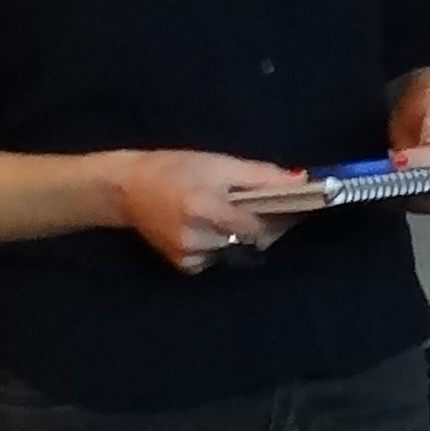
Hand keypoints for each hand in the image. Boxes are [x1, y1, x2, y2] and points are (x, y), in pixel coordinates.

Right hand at [112, 148, 313, 272]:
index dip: (279, 217)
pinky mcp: (184, 266)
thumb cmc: (175, 169)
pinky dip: (224, 244)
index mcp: (203, 208)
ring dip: (243, 234)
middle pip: (250, 239)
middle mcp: (195, 237)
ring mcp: (188, 255)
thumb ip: (260, 176)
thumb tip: (301, 181)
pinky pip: (219, 258)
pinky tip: (210, 227)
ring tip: (227, 212)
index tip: (294, 206)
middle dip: (264, 224)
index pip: (257, 224)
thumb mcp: (218, 164)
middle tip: (261, 206)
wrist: (127, 190)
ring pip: (237, 249)